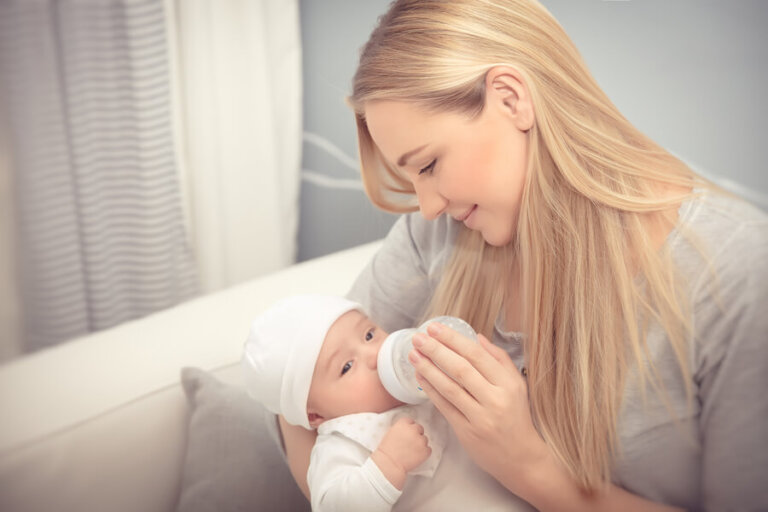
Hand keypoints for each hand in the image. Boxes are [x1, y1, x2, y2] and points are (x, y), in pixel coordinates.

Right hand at [371, 417, 430, 488]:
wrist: (389, 464)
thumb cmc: (387, 450)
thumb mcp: (391, 433)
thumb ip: (402, 428)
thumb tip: (410, 429)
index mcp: (403, 423)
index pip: (411, 422)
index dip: (409, 429)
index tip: (406, 435)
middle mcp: (413, 429)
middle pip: (420, 428)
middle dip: (416, 435)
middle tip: (410, 444)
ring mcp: (421, 440)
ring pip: (424, 439)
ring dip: (420, 444)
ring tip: (411, 451)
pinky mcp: (426, 450)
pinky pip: (428, 450)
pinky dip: (424, 453)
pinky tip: (415, 456)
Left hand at [409, 323, 546, 490]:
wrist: (521, 458)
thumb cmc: (517, 417)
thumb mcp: (517, 385)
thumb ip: (499, 360)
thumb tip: (477, 337)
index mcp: (509, 384)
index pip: (477, 356)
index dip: (453, 340)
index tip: (435, 328)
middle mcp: (495, 400)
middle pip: (460, 369)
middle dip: (436, 350)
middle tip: (419, 337)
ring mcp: (480, 417)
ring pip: (449, 388)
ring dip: (428, 369)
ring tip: (414, 354)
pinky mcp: (466, 432)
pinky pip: (444, 406)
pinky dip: (430, 390)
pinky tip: (420, 377)